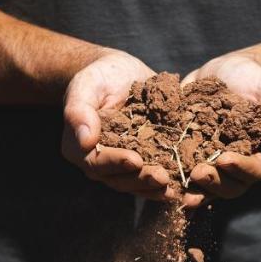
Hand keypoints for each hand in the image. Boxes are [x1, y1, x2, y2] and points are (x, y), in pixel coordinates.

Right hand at [60, 49, 186, 201]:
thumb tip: (85, 142)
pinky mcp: (142, 162)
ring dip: (154, 188)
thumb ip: (79, 111)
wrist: (120, 74)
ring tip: (174, 188)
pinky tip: (181, 187)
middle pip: (118, 179)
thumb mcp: (86, 85)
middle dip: (141, 179)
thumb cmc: (99, 77)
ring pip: (136, 183)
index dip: (116, 163)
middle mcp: (98, 162)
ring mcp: (121, 166)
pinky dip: (165, 185)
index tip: (135, 161)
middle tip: (161, 178)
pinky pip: (150, 178)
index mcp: (78, 148)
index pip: (96, 162)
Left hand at [182, 51, 260, 199]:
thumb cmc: (259, 82)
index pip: (254, 170)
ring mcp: (213, 162)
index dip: (240, 168)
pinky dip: (173, 177)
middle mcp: (237, 165)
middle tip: (197, 173)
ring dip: (193, 190)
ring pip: (206, 186)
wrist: (232, 71)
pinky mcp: (192, 154)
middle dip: (213, 183)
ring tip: (177, 188)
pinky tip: (159, 177)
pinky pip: (183, 171)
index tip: (225, 159)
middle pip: (229, 186)